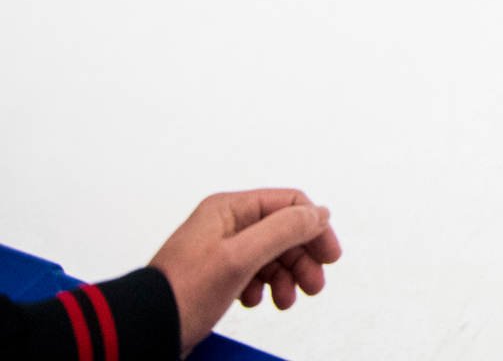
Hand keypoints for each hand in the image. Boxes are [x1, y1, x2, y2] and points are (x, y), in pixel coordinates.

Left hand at [150, 189, 341, 353]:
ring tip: (286, 300)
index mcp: (229, 209)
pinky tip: (258, 300)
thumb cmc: (182, 293)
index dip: (314, 228)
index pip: (290, 204)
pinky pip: (253, 273)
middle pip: (282, 231)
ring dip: (287, 275)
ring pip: (270, 254)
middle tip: (313, 286)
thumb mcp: (240, 257)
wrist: (143, 329)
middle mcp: (226, 224)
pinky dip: (264, 286)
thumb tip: (319, 213)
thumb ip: (283, 230)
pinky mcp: (216, 275)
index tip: (329, 257)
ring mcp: (220, 250)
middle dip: (302, 257)